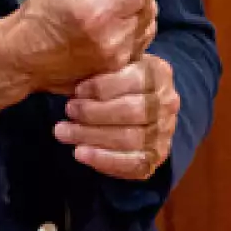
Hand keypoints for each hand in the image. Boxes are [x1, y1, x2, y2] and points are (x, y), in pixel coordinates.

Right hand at [0, 0, 158, 112]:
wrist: (23, 55)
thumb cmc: (43, 12)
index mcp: (99, 11)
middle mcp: (113, 39)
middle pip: (149, 6)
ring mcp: (117, 59)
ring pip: (149, 25)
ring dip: (137, 13)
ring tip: (110, 11)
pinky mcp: (117, 71)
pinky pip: (141, 43)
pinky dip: (133, 31)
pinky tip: (112, 28)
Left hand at [56, 54, 178, 180]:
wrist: (145, 110)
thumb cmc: (122, 83)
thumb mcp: (118, 66)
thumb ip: (105, 66)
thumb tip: (74, 69)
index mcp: (159, 74)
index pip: (133, 80)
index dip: (102, 86)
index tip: (76, 90)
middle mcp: (167, 103)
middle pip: (131, 111)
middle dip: (94, 113)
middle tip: (68, 111)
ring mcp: (164, 132)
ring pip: (129, 138)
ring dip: (91, 136)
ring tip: (64, 132)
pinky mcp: (157, 157)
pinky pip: (131, 164)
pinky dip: (103, 160)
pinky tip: (80, 153)